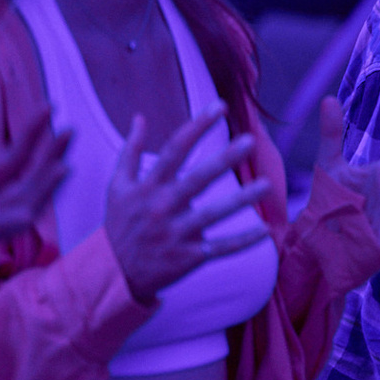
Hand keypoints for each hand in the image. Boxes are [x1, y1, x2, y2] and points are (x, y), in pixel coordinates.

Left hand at [0, 93, 68, 268]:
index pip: (8, 162)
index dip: (29, 136)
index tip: (48, 108)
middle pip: (25, 178)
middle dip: (48, 153)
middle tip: (71, 126)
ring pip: (27, 195)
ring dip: (50, 171)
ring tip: (68, 144)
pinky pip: (19, 216)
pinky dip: (41, 194)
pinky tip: (56, 172)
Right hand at [105, 105, 271, 302]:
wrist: (112, 274)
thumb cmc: (120, 224)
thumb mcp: (117, 187)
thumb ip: (129, 151)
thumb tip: (139, 117)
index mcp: (148, 187)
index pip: (174, 150)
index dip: (197, 126)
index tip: (220, 105)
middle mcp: (162, 208)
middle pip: (196, 179)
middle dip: (223, 160)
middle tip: (249, 140)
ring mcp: (176, 234)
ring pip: (212, 215)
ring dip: (241, 200)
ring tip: (267, 185)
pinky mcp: (188, 257)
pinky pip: (220, 248)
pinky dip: (242, 241)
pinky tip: (265, 230)